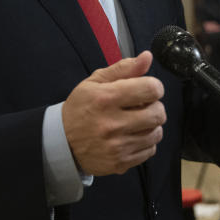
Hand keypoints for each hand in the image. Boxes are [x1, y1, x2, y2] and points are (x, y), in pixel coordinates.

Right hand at [63, 51, 165, 174]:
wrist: (62, 142)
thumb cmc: (81, 107)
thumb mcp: (95, 82)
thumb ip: (124, 68)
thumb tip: (147, 57)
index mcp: (106, 98)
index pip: (150, 89)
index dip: (154, 86)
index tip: (147, 89)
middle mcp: (112, 124)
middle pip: (158, 113)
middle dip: (155, 106)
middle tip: (144, 106)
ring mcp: (117, 146)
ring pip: (157, 133)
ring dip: (152, 125)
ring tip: (138, 121)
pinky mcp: (120, 163)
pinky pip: (150, 150)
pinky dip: (146, 142)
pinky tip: (133, 136)